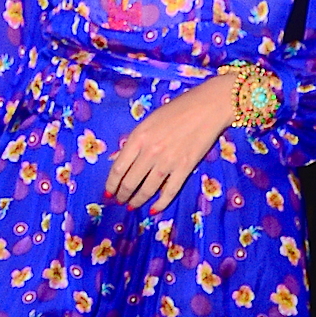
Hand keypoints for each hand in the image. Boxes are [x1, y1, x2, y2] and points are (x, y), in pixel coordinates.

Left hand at [105, 73, 239, 212]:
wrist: (207, 107)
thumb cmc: (176, 109)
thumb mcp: (148, 121)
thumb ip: (134, 141)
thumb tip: (119, 161)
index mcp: (138, 137)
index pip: (118, 168)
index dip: (111, 184)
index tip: (108, 192)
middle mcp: (150, 152)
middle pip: (130, 182)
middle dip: (122, 195)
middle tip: (119, 200)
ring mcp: (168, 162)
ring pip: (147, 189)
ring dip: (137, 200)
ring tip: (132, 205)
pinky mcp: (185, 168)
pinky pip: (169, 192)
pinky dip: (160, 203)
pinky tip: (153, 209)